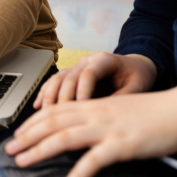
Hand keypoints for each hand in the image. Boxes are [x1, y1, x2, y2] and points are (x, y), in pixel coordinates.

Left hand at [6, 84, 176, 176]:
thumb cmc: (153, 113)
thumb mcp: (118, 110)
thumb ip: (98, 117)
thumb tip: (79, 129)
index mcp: (94, 105)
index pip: (55, 111)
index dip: (32, 122)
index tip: (17, 134)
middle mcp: (96, 114)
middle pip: (52, 123)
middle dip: (27, 137)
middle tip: (9, 150)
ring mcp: (107, 129)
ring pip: (64, 138)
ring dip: (40, 152)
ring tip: (23, 163)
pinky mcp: (121, 145)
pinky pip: (93, 162)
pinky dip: (77, 175)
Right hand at [34, 52, 156, 108]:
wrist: (134, 68)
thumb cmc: (137, 77)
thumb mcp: (137, 87)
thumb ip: (123, 99)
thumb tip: (107, 116)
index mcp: (105, 60)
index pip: (89, 73)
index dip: (83, 89)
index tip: (81, 107)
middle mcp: (87, 61)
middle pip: (70, 76)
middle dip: (63, 96)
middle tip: (60, 115)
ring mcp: (76, 67)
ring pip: (58, 78)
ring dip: (50, 96)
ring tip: (45, 113)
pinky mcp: (70, 75)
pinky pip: (54, 83)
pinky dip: (45, 94)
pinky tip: (38, 107)